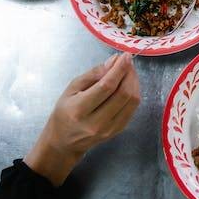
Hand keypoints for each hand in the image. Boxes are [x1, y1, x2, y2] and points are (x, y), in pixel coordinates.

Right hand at [24, 53, 140, 185]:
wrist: (64, 142)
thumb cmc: (65, 112)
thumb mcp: (71, 89)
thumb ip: (93, 74)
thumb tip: (114, 61)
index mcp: (79, 109)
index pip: (106, 86)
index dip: (119, 69)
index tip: (125, 56)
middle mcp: (96, 122)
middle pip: (123, 94)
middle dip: (129, 74)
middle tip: (128, 62)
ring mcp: (109, 129)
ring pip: (132, 101)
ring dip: (134, 82)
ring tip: (129, 71)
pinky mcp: (118, 131)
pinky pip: (133, 109)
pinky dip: (134, 93)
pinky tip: (129, 84)